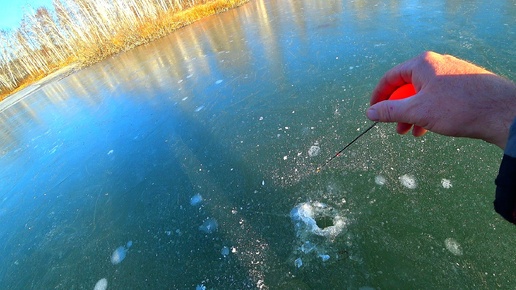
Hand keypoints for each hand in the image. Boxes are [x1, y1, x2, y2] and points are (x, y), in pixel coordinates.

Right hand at [366, 51, 515, 148]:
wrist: (501, 112)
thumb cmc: (458, 108)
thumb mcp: (417, 111)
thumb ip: (390, 111)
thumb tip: (370, 112)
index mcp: (422, 64)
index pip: (390, 78)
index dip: (379, 97)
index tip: (373, 112)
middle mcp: (436, 64)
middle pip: (407, 86)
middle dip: (399, 110)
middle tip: (395, 128)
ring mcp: (451, 73)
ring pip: (423, 94)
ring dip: (413, 114)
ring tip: (412, 132)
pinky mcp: (463, 84)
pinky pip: (437, 96)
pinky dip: (429, 112)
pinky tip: (429, 128)